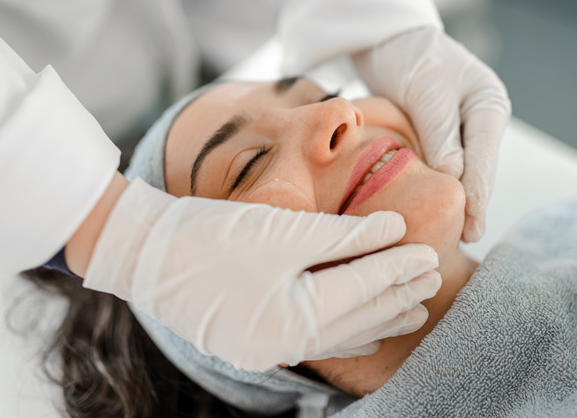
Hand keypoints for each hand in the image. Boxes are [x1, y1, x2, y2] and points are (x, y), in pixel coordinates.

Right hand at [81, 179, 440, 370]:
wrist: (142, 251)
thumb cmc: (210, 233)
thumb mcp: (283, 229)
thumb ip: (344, 235)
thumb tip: (394, 228)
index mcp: (293, 317)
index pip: (363, 289)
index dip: (399, 268)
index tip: (430, 253)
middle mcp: (284, 343)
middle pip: (358, 318)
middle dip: (397, 296)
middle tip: (434, 278)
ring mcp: (267, 348)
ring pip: (341, 334)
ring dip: (379, 318)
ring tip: (414, 310)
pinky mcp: (254, 341)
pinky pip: (316, 340)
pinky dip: (346, 330)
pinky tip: (366, 330)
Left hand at [353, 26, 510, 241]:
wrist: (389, 40)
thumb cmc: (412, 58)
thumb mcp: (427, 93)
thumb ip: (441, 135)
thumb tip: (454, 177)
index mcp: (489, 106)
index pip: (486, 157)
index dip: (479, 193)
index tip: (474, 223)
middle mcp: (480, 121)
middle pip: (477, 169)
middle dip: (470, 203)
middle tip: (466, 238)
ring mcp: (461, 131)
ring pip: (459, 172)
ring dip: (453, 198)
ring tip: (451, 233)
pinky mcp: (439, 137)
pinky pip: (440, 167)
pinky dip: (435, 186)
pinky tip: (431, 209)